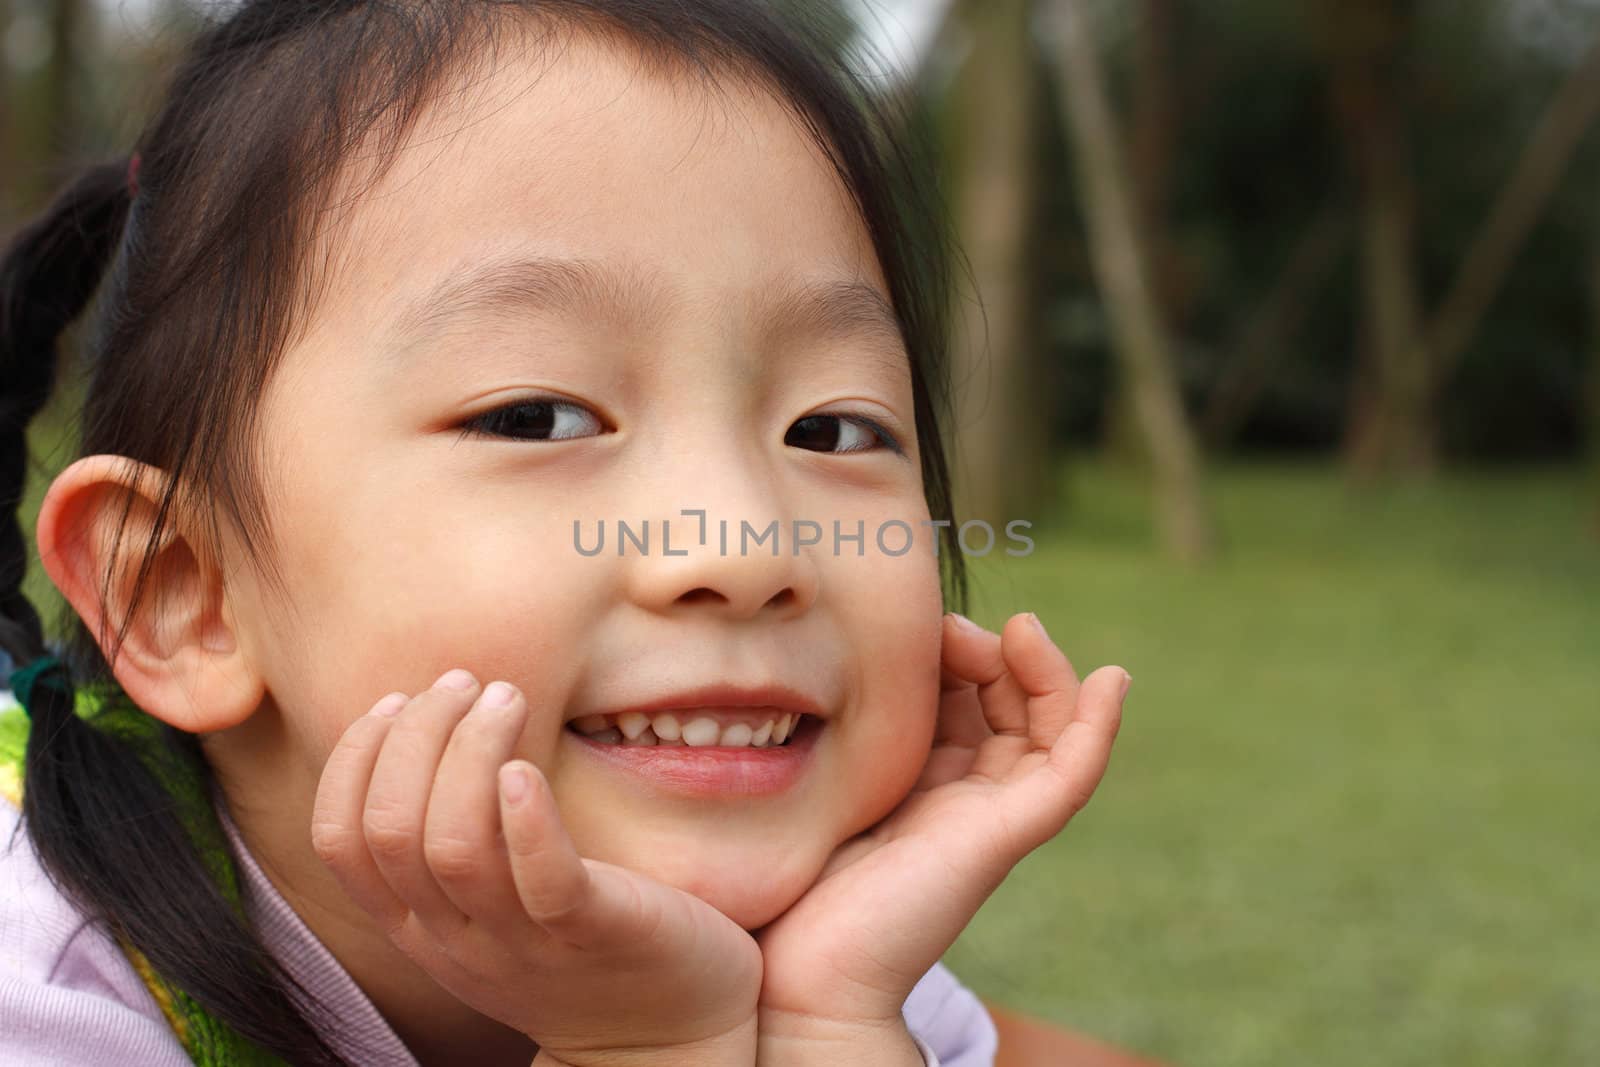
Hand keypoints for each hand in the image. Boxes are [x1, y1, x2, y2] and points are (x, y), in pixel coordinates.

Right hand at [311, 670, 762, 1066]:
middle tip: (466, 683)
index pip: (341, 839)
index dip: (356, 757)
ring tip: (506, 698)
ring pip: (455, 848)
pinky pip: (544, 882)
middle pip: (392, 830)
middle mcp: (455, 939)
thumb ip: (453, 836)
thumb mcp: (492, 899)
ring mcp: (523, 943)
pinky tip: (527, 771)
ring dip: (471, 753)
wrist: (664, 1036)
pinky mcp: (594, 934)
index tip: (399, 699)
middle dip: (416, 736)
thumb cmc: (577, 941)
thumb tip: (425, 728)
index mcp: (419, 925)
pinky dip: (527, 820)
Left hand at [751, 612, 1127, 1056]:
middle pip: (1014, 706)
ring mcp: (991, 817)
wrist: (799, 976)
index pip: (968, 696)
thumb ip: (846, 732)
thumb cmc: (792, 884)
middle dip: (998, 652)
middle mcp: (966, 796)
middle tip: (955, 628)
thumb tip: (844, 663)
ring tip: (1025, 631)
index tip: (924, 625)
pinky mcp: (1004, 837)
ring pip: (1051, 730)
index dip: (957, 649)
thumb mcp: (822, 779)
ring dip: (1047, 673)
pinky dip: (1095, 727)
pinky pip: (1069, 776)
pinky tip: (1110, 682)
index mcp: (923, 781)